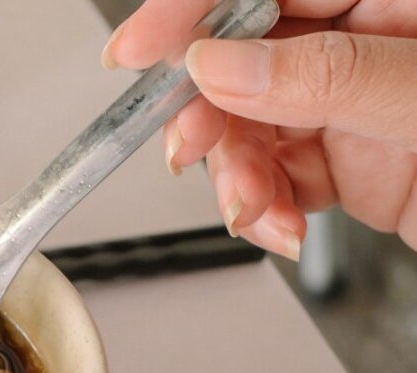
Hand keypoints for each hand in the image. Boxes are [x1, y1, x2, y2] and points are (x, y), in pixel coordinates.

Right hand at [103, 0, 416, 256]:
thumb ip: (329, 74)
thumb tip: (222, 64)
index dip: (192, 11)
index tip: (137, 47)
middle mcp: (363, 42)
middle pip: (241, 57)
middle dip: (205, 111)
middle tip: (188, 146)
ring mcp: (351, 103)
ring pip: (246, 125)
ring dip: (233, 175)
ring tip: (252, 206)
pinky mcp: (347, 160)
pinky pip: (275, 175)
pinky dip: (262, 207)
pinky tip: (281, 224)